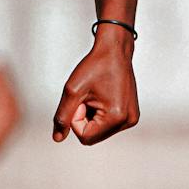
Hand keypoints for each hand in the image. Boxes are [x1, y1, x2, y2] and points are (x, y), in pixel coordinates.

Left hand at [51, 29, 138, 144]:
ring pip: (99, 132)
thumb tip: (57, 138)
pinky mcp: (130, 115)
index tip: (81, 99)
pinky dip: (99, 115)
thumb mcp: (73, 91)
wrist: (115, 50)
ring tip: (95, 96)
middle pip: (93, 136)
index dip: (75, 119)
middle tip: (87, 97)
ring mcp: (131, 119)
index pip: (85, 137)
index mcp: (117, 117)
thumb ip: (63, 116)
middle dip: (83, 119)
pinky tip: (101, 97)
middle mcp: (128, 121)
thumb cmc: (95, 65)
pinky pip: (107, 125)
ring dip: (90, 117)